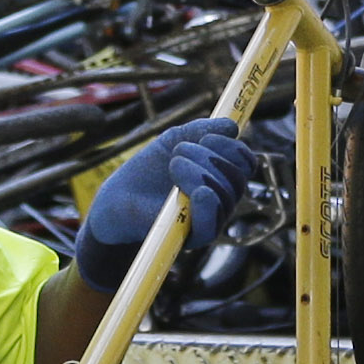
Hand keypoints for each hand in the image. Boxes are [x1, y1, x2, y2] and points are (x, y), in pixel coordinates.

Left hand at [76, 118, 262, 292]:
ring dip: (198, 172)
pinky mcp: (192, 238)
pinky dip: (209, 204)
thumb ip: (201, 130)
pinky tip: (199, 192)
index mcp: (221, 176)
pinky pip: (213, 224)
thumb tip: (232, 126)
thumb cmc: (147, 171)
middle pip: (238, 177)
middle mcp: (221, 200)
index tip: (206, 137)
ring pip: (226, 194)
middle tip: (178, 153)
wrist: (118, 198)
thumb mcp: (173, 141)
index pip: (246, 163)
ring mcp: (209, 220)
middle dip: (209, 156)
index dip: (233, 147)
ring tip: (172, 167)